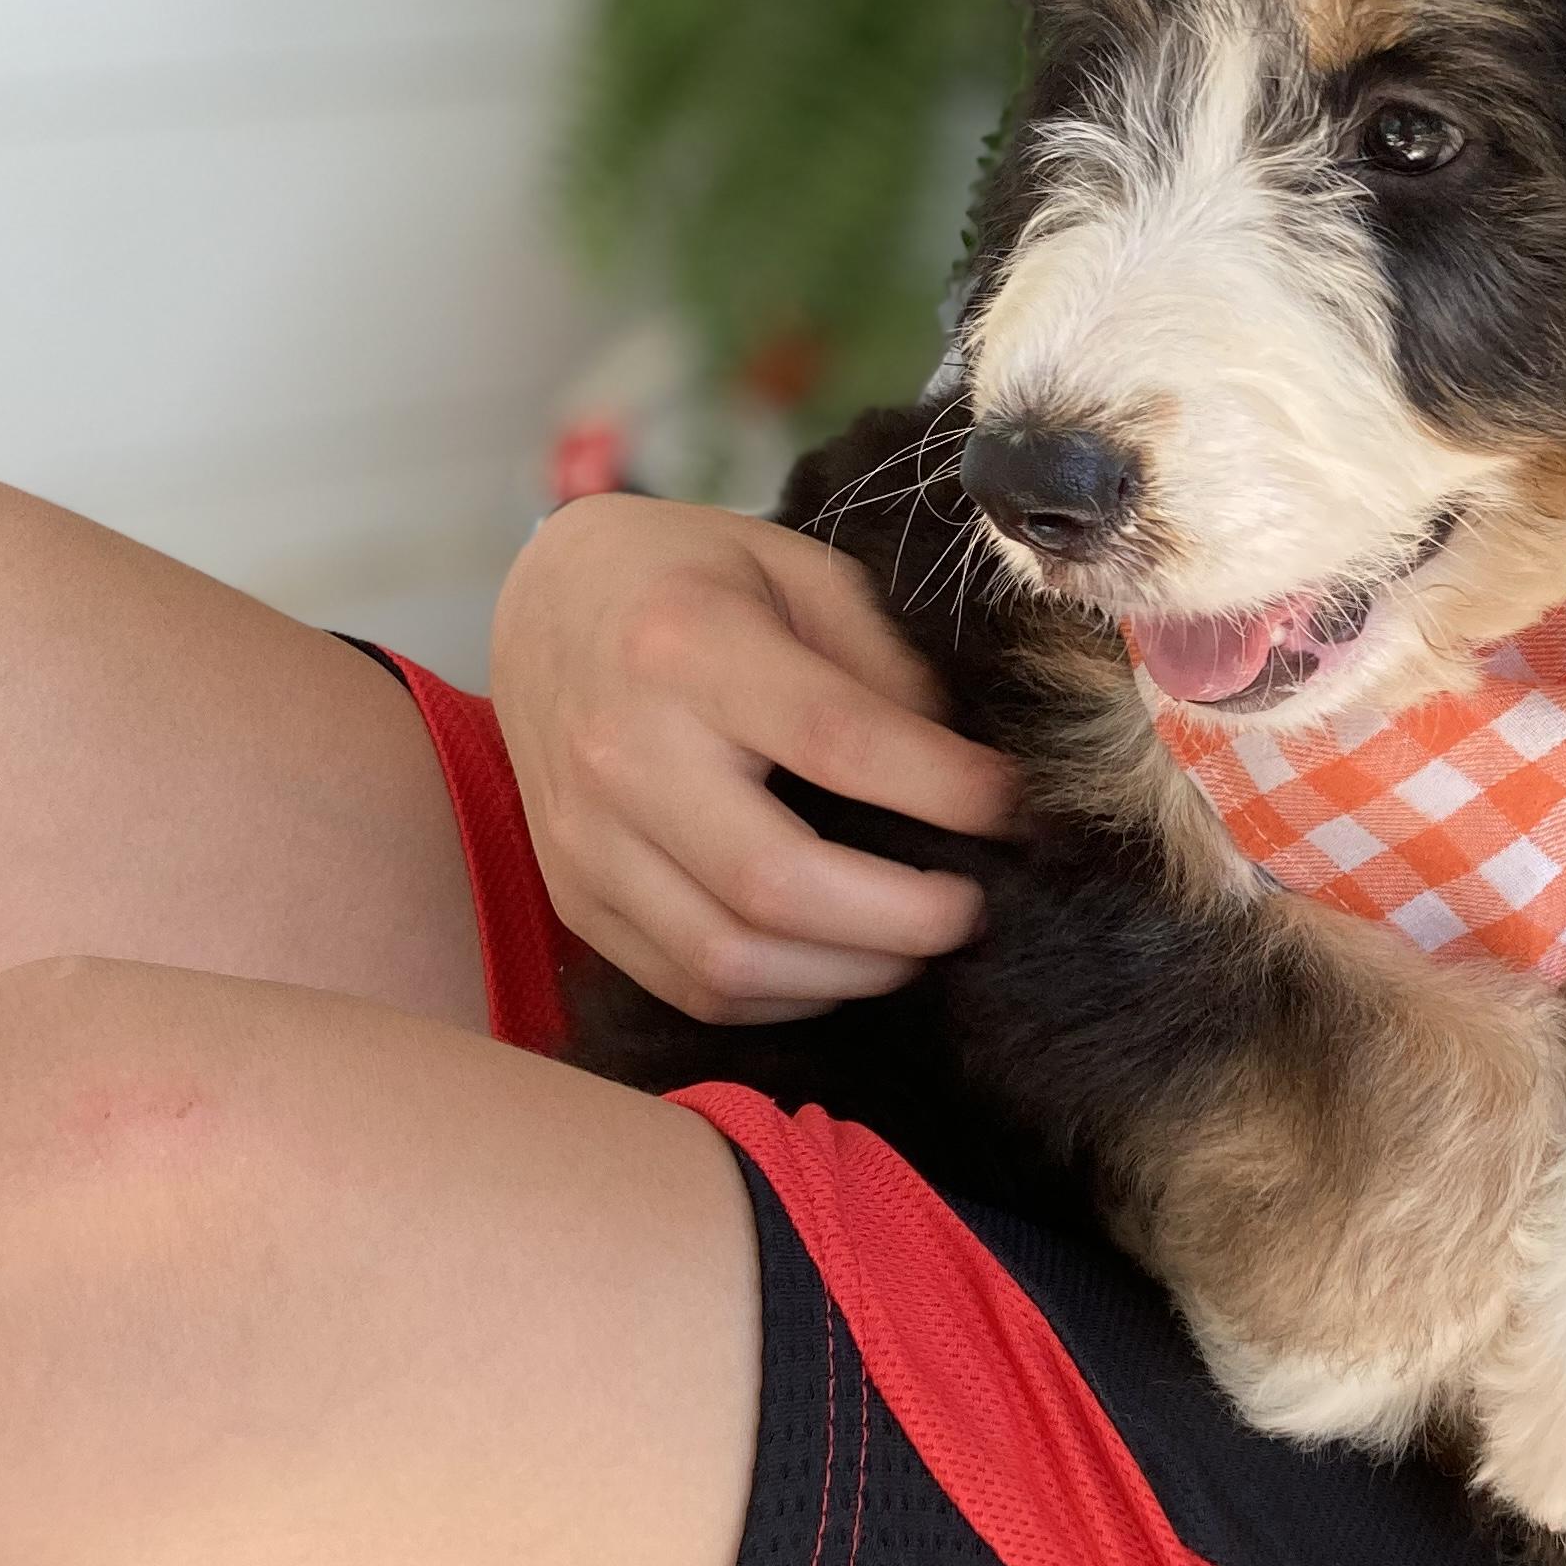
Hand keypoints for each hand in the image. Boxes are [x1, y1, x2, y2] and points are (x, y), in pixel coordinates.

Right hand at [489, 490, 1022, 1022]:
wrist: (548, 599)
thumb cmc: (697, 577)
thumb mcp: (802, 570)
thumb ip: (886, 666)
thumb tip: (972, 775)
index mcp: (684, 646)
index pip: (838, 742)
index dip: (946, 791)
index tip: (1016, 810)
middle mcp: (621, 751)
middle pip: (777, 884)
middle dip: (905, 916)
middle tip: (973, 906)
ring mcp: (584, 838)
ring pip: (731, 961)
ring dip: (851, 972)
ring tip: (915, 940)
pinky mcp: (574, 896)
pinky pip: (690, 986)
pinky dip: (784, 995)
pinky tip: (840, 958)